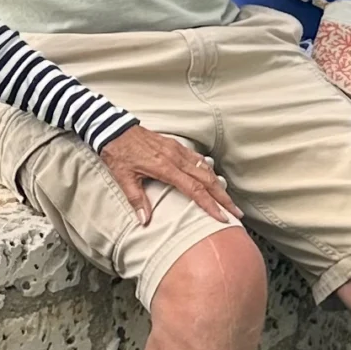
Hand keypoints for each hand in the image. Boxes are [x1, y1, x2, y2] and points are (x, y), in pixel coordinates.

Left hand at [97, 126, 242, 229]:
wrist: (114, 129)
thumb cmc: (118, 153)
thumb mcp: (123, 178)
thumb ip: (136, 200)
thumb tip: (145, 220)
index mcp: (165, 168)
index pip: (195, 190)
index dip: (210, 205)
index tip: (222, 217)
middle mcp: (176, 158)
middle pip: (207, 180)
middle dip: (224, 198)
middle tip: (236, 212)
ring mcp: (177, 150)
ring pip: (205, 168)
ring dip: (219, 185)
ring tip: (228, 199)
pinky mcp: (175, 146)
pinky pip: (197, 158)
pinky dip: (208, 169)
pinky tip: (212, 176)